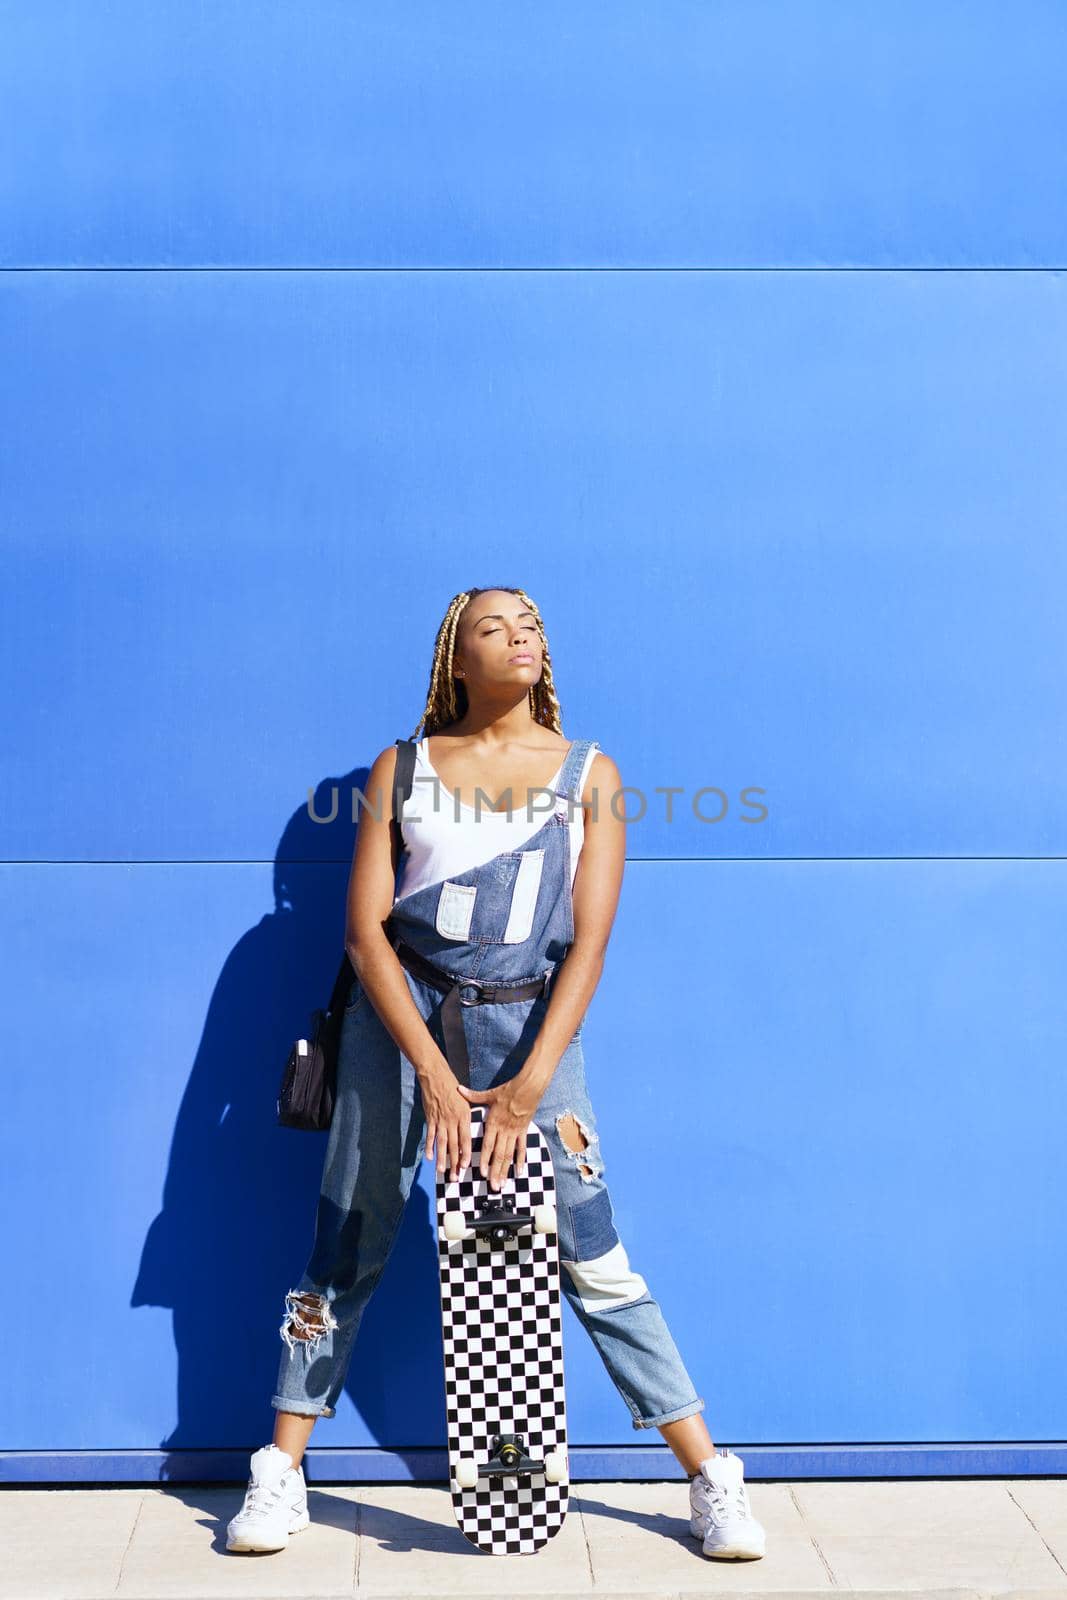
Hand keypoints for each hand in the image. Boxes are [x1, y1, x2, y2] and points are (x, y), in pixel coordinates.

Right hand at [420, 1065, 473, 1182]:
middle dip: (454, 1162)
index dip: (465, 1154)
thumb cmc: (452, 1087)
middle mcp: (453, 1120)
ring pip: (442, 1143)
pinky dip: (429, 1146)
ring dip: (442, 1158)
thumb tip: (468, 1132)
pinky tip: (429, 1157)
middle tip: (455, 1177)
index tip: (465, 1166)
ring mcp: (441, 1120)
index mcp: (464, 1116)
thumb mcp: (465, 1100)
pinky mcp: (430, 1118)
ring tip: (442, 1171)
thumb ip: (466, 1117)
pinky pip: (430, 1135)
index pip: (465, 1139)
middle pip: (454, 1145)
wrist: (436, 1076)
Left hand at [456, 1077, 541, 1190]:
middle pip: (499, 1155)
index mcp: (493, 1122)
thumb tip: (458, 1089)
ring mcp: (514, 1132)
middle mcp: (503, 1130)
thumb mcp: (489, 1094)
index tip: (482, 1173)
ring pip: (509, 1155)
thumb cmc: (508, 1090)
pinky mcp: (523, 1131)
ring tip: (503, 1183)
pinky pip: (522, 1148)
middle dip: (495, 1172)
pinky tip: (518, 1172)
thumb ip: (473, 1096)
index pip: (487, 1145)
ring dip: (506, 1170)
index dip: (485, 1160)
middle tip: (493, 1186)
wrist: (528, 1087)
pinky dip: (520, 1160)